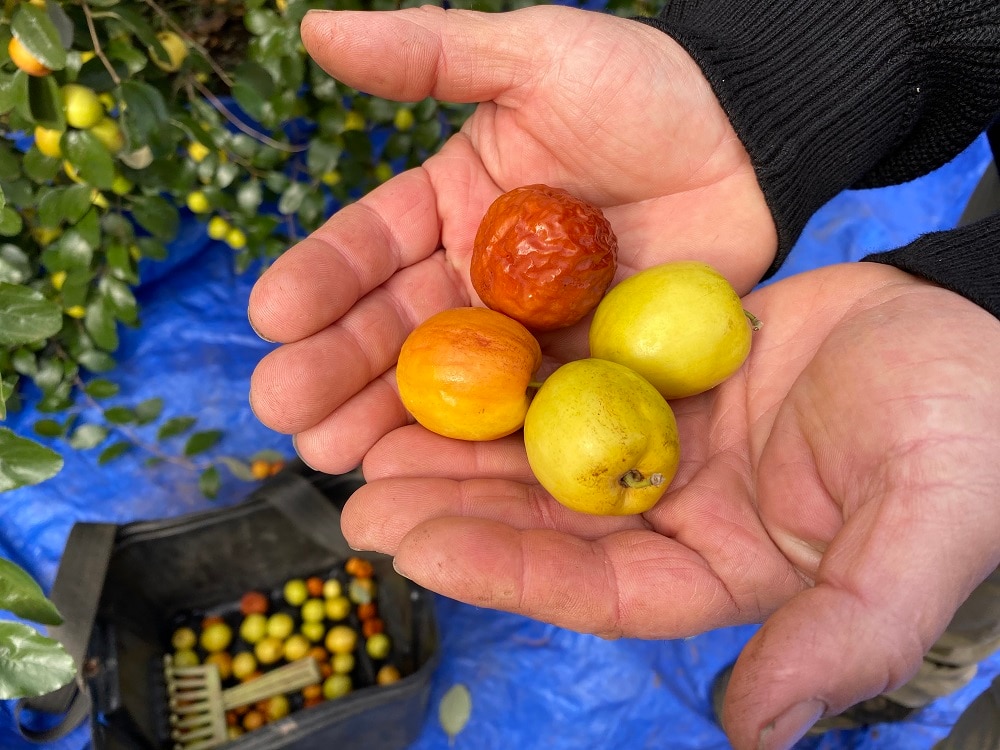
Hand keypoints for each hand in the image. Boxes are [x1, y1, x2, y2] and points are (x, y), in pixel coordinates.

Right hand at [248, 5, 774, 470]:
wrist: (749, 147)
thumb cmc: (646, 93)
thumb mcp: (537, 54)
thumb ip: (432, 52)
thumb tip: (316, 28)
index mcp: (449, 207)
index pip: (368, 247)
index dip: (319, 280)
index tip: (270, 317)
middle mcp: (474, 278)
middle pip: (391, 329)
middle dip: (332, 368)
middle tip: (285, 412)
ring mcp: (524, 335)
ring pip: (443, 385)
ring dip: (382, 421)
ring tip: (329, 456)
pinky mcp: (577, 374)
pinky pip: (519, 414)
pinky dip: (473, 446)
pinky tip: (425, 474)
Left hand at [340, 262, 999, 749]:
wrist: (982, 326)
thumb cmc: (972, 428)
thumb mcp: (924, 525)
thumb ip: (846, 630)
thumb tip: (756, 731)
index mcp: (724, 570)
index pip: (596, 587)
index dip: (505, 570)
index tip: (414, 546)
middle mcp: (681, 515)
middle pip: (549, 523)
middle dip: (457, 513)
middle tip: (364, 496)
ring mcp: (667, 443)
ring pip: (545, 454)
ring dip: (464, 450)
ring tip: (376, 440)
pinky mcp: (663, 375)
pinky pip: (574, 377)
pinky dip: (514, 377)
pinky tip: (451, 365)